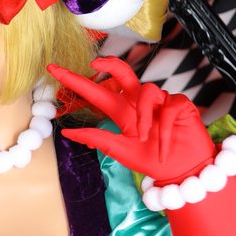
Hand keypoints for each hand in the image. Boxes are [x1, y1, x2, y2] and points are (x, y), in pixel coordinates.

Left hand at [47, 57, 214, 181]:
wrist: (181, 171)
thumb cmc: (152, 160)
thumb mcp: (120, 150)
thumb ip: (96, 138)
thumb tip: (66, 132)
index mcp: (123, 113)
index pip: (97, 92)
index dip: (76, 81)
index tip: (53, 70)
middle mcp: (139, 103)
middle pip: (123, 72)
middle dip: (109, 64)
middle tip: (93, 63)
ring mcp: (160, 101)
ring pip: (145, 91)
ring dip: (141, 116)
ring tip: (141, 138)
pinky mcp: (180, 104)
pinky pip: (167, 109)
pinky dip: (163, 130)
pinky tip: (163, 146)